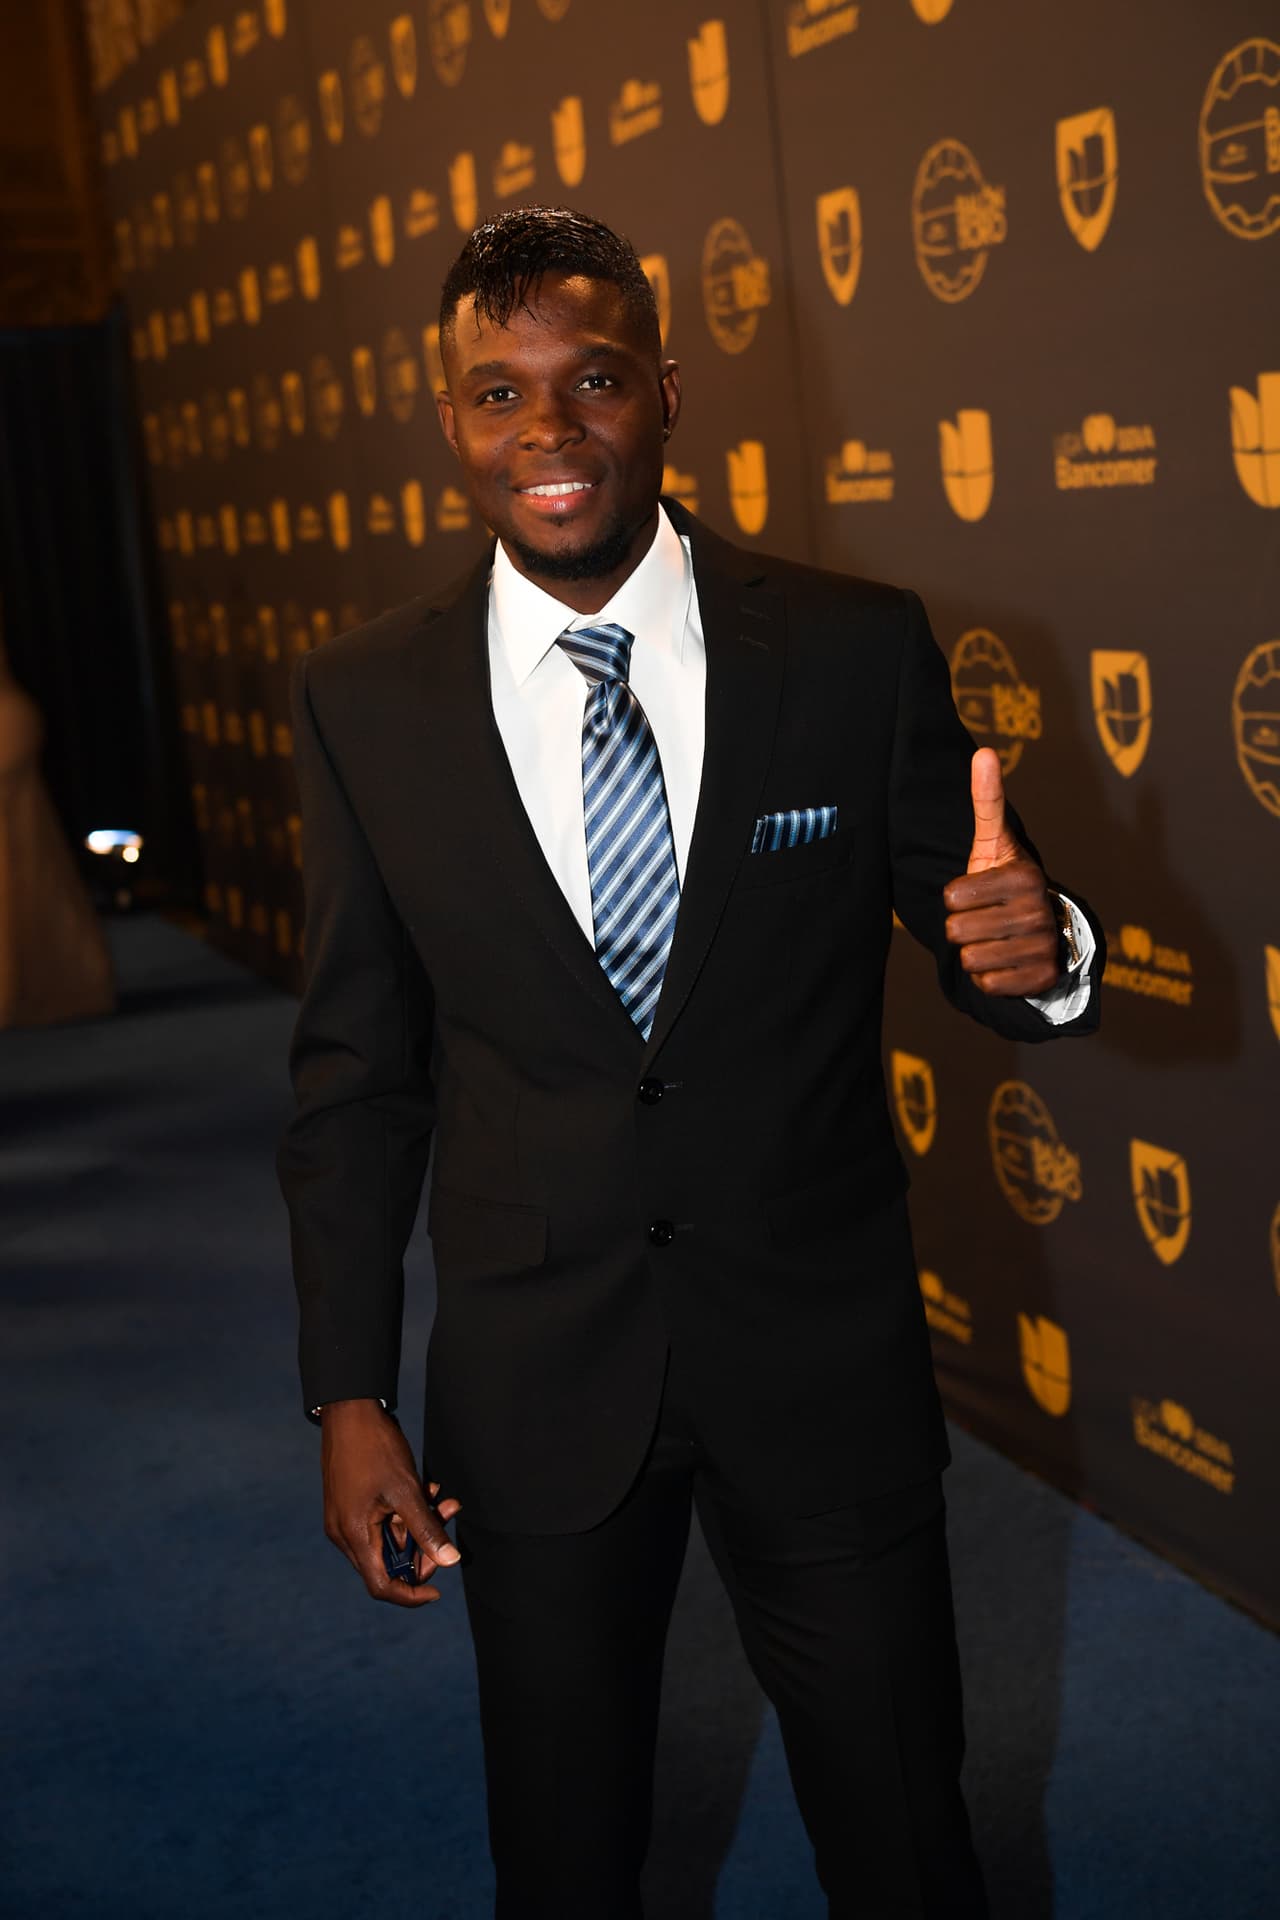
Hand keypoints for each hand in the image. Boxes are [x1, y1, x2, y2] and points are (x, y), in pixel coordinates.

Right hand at [320, 1398, 461, 1606]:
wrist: (349, 1410)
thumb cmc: (375, 1448)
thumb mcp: (406, 1490)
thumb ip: (426, 1529)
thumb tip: (449, 1561)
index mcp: (353, 1535)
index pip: (381, 1585)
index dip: (411, 1594)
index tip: (438, 1589)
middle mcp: (344, 1533)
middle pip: (387, 1564)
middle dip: (422, 1549)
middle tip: (448, 1521)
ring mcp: (345, 1518)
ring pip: (387, 1539)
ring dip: (418, 1525)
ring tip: (443, 1499)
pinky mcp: (349, 1504)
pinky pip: (380, 1522)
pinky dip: (404, 1513)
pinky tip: (427, 1490)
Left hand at [942, 749, 1059, 996]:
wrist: (1042, 927)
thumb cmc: (1004, 881)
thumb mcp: (993, 840)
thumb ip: (986, 800)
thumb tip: (984, 752)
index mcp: (1024, 875)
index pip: (951, 898)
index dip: (954, 897)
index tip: (978, 892)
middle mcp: (1039, 911)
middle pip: (957, 931)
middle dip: (962, 927)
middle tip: (986, 918)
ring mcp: (1044, 947)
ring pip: (969, 960)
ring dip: (974, 953)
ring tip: (995, 938)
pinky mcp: (1044, 978)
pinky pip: (988, 985)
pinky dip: (989, 978)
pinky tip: (1006, 961)